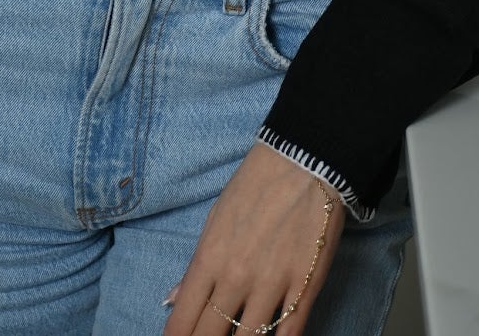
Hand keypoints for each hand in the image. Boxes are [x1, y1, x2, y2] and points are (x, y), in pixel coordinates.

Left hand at [163, 139, 343, 333]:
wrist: (304, 159)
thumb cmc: (255, 184)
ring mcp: (272, 285)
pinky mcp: (305, 286)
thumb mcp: (216, 218)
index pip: (182, 321)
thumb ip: (196, 266)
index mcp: (209, 259)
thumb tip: (173, 299)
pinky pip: (289, 333)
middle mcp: (236, 278)